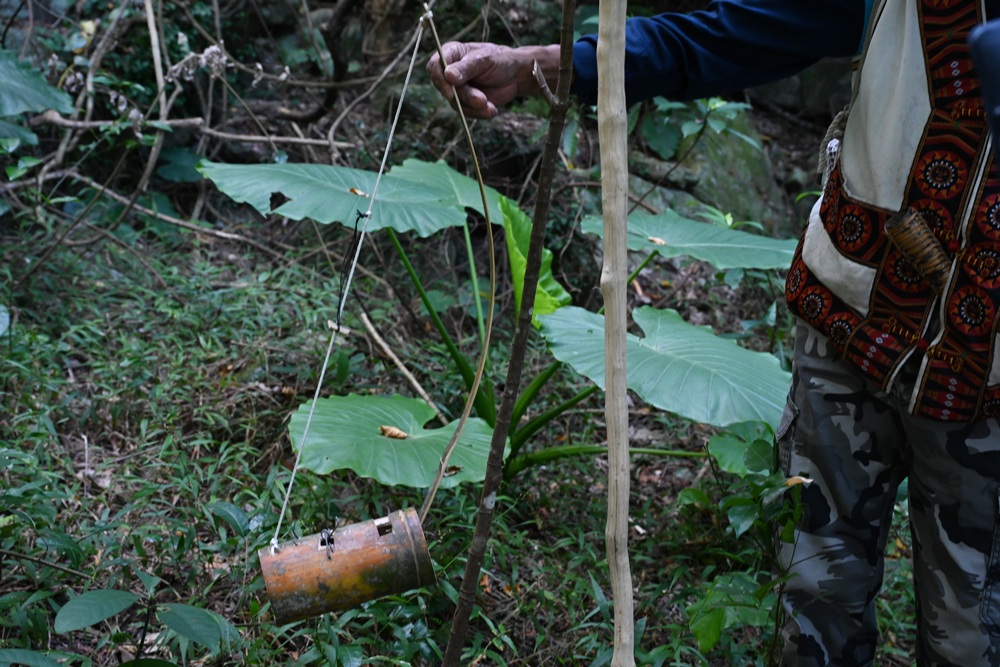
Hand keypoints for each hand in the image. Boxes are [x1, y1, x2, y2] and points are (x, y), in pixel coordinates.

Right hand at [427, 42, 557, 118]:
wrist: (516, 76)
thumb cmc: (500, 60)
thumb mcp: (484, 60)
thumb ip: (466, 68)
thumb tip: (448, 75)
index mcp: (451, 54)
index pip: (434, 66)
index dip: (440, 80)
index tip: (451, 91)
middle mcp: (450, 72)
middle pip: (445, 88)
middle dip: (464, 96)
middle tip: (482, 100)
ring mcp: (457, 89)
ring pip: (456, 103)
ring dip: (474, 106)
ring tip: (490, 105)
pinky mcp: (465, 102)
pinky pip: (466, 112)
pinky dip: (479, 113)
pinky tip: (492, 109)